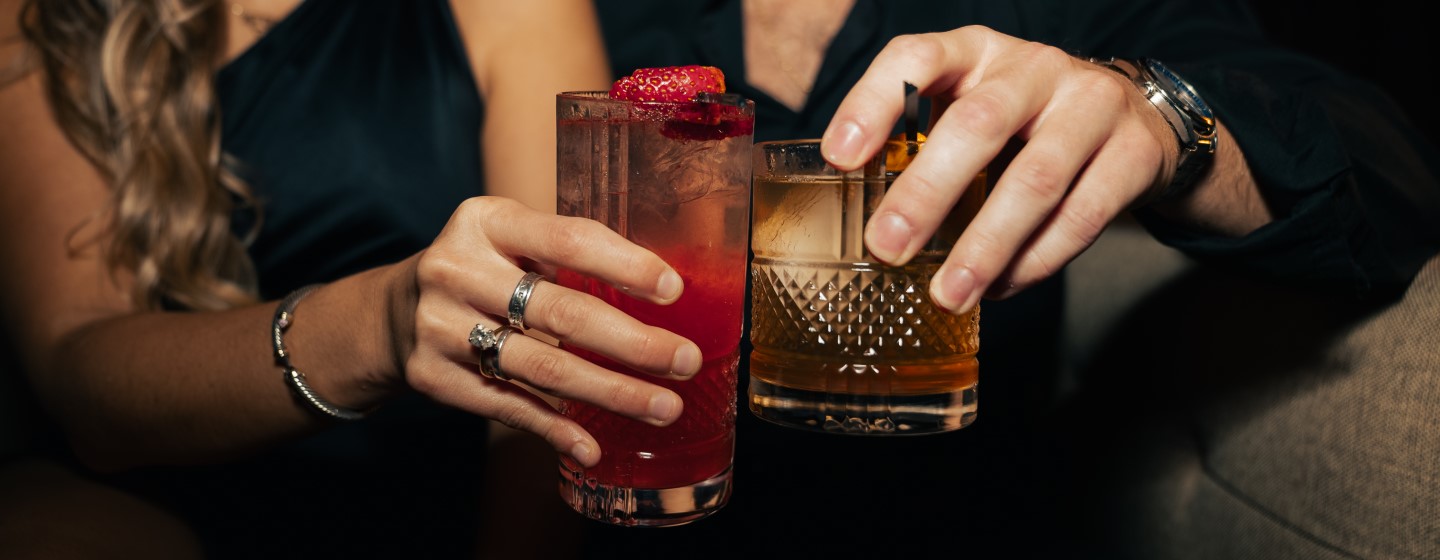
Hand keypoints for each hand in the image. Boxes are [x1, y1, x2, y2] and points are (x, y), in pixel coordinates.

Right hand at [399, 197, 698, 466]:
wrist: (389, 313)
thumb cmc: (481, 271)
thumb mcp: (508, 239)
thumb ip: (565, 254)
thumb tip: (663, 293)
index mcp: (486, 221)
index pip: (566, 240)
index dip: (623, 265)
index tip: (674, 289)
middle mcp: (458, 270)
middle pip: (561, 312)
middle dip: (633, 342)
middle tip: (685, 361)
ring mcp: (440, 326)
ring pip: (541, 367)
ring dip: (610, 392)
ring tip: (662, 407)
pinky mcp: (433, 377)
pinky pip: (507, 406)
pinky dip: (554, 428)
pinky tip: (592, 445)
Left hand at [821, 25, 1178, 312]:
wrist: (1134, 117)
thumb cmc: (1024, 120)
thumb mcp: (969, 106)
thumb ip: (920, 143)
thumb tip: (854, 212)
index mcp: (975, 52)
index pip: (917, 56)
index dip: (873, 103)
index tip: (840, 158)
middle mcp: (1033, 68)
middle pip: (979, 123)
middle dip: (928, 192)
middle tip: (887, 248)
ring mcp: (1091, 106)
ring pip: (1035, 179)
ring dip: (985, 245)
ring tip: (948, 294)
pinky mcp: (1133, 153)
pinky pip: (1082, 216)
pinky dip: (1035, 261)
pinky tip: (1000, 288)